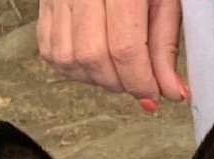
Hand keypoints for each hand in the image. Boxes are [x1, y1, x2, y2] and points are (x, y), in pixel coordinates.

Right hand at [37, 0, 185, 105]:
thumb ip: (165, 44)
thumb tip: (170, 91)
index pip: (124, 47)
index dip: (140, 80)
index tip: (153, 94)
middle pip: (92, 57)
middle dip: (119, 82)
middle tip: (138, 81)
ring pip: (68, 59)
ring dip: (96, 78)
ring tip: (117, 69)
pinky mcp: (43, 1)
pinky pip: (50, 51)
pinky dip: (73, 66)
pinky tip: (94, 59)